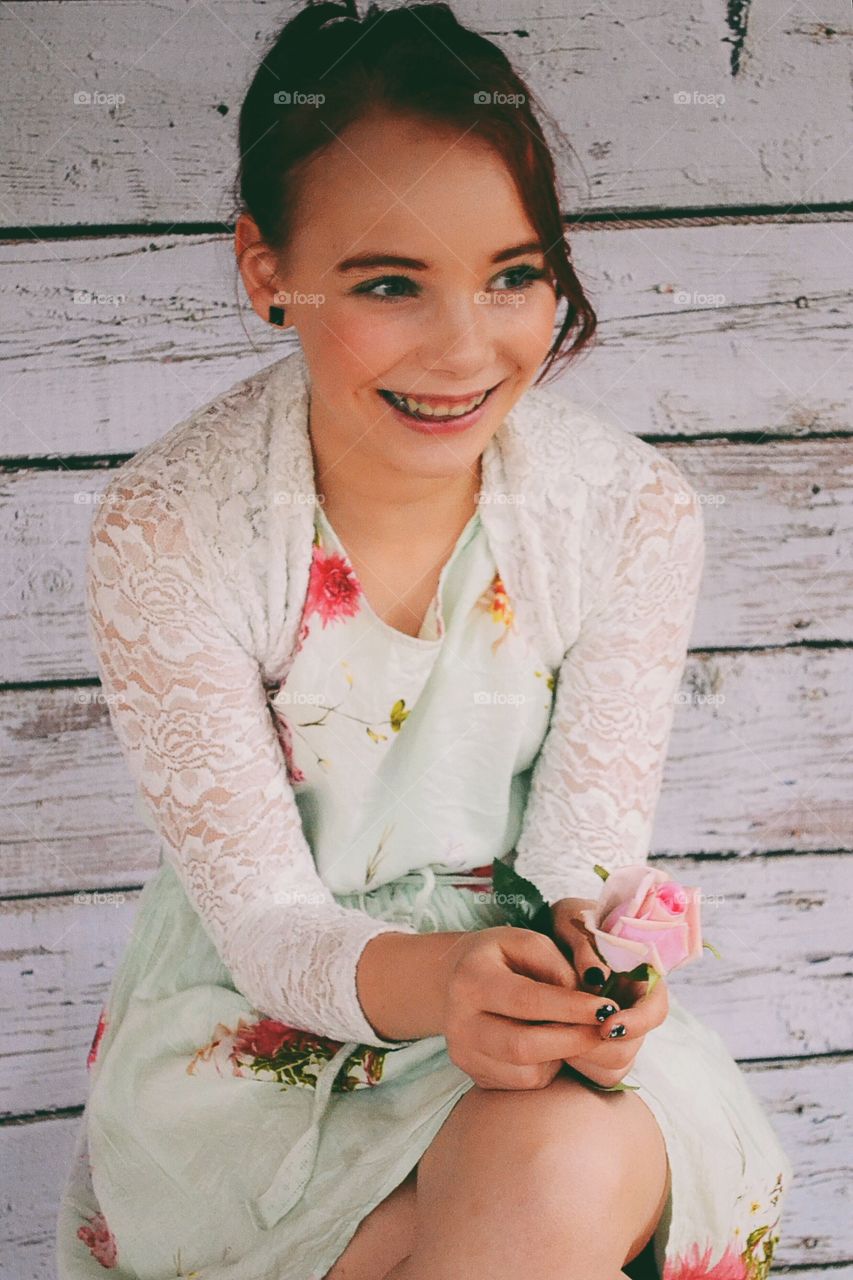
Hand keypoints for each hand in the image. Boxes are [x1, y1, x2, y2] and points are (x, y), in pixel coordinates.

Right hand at [440, 925, 624, 1090]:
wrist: (458, 977)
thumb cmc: (502, 956)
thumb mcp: (529, 943)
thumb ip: (559, 968)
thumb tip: (587, 1005)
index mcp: (471, 979)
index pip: (526, 1000)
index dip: (570, 1008)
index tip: (606, 1008)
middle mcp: (459, 1021)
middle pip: (523, 1047)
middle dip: (572, 1041)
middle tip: (603, 1030)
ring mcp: (464, 1053)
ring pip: (526, 1073)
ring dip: (561, 1056)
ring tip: (570, 1031)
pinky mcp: (475, 1075)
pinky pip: (523, 1084)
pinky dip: (546, 1068)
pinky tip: (549, 1045)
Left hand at [547, 897, 669, 1084]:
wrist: (547, 937)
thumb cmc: (568, 922)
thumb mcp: (572, 920)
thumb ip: (585, 945)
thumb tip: (595, 976)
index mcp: (642, 975)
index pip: (656, 1009)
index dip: (637, 1022)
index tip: (607, 1024)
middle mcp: (633, 1007)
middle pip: (634, 1045)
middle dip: (602, 1046)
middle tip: (569, 1037)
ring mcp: (617, 1029)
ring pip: (615, 1064)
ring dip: (587, 1058)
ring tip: (556, 1038)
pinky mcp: (596, 1047)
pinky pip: (595, 1072)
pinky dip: (577, 1066)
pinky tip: (554, 1048)